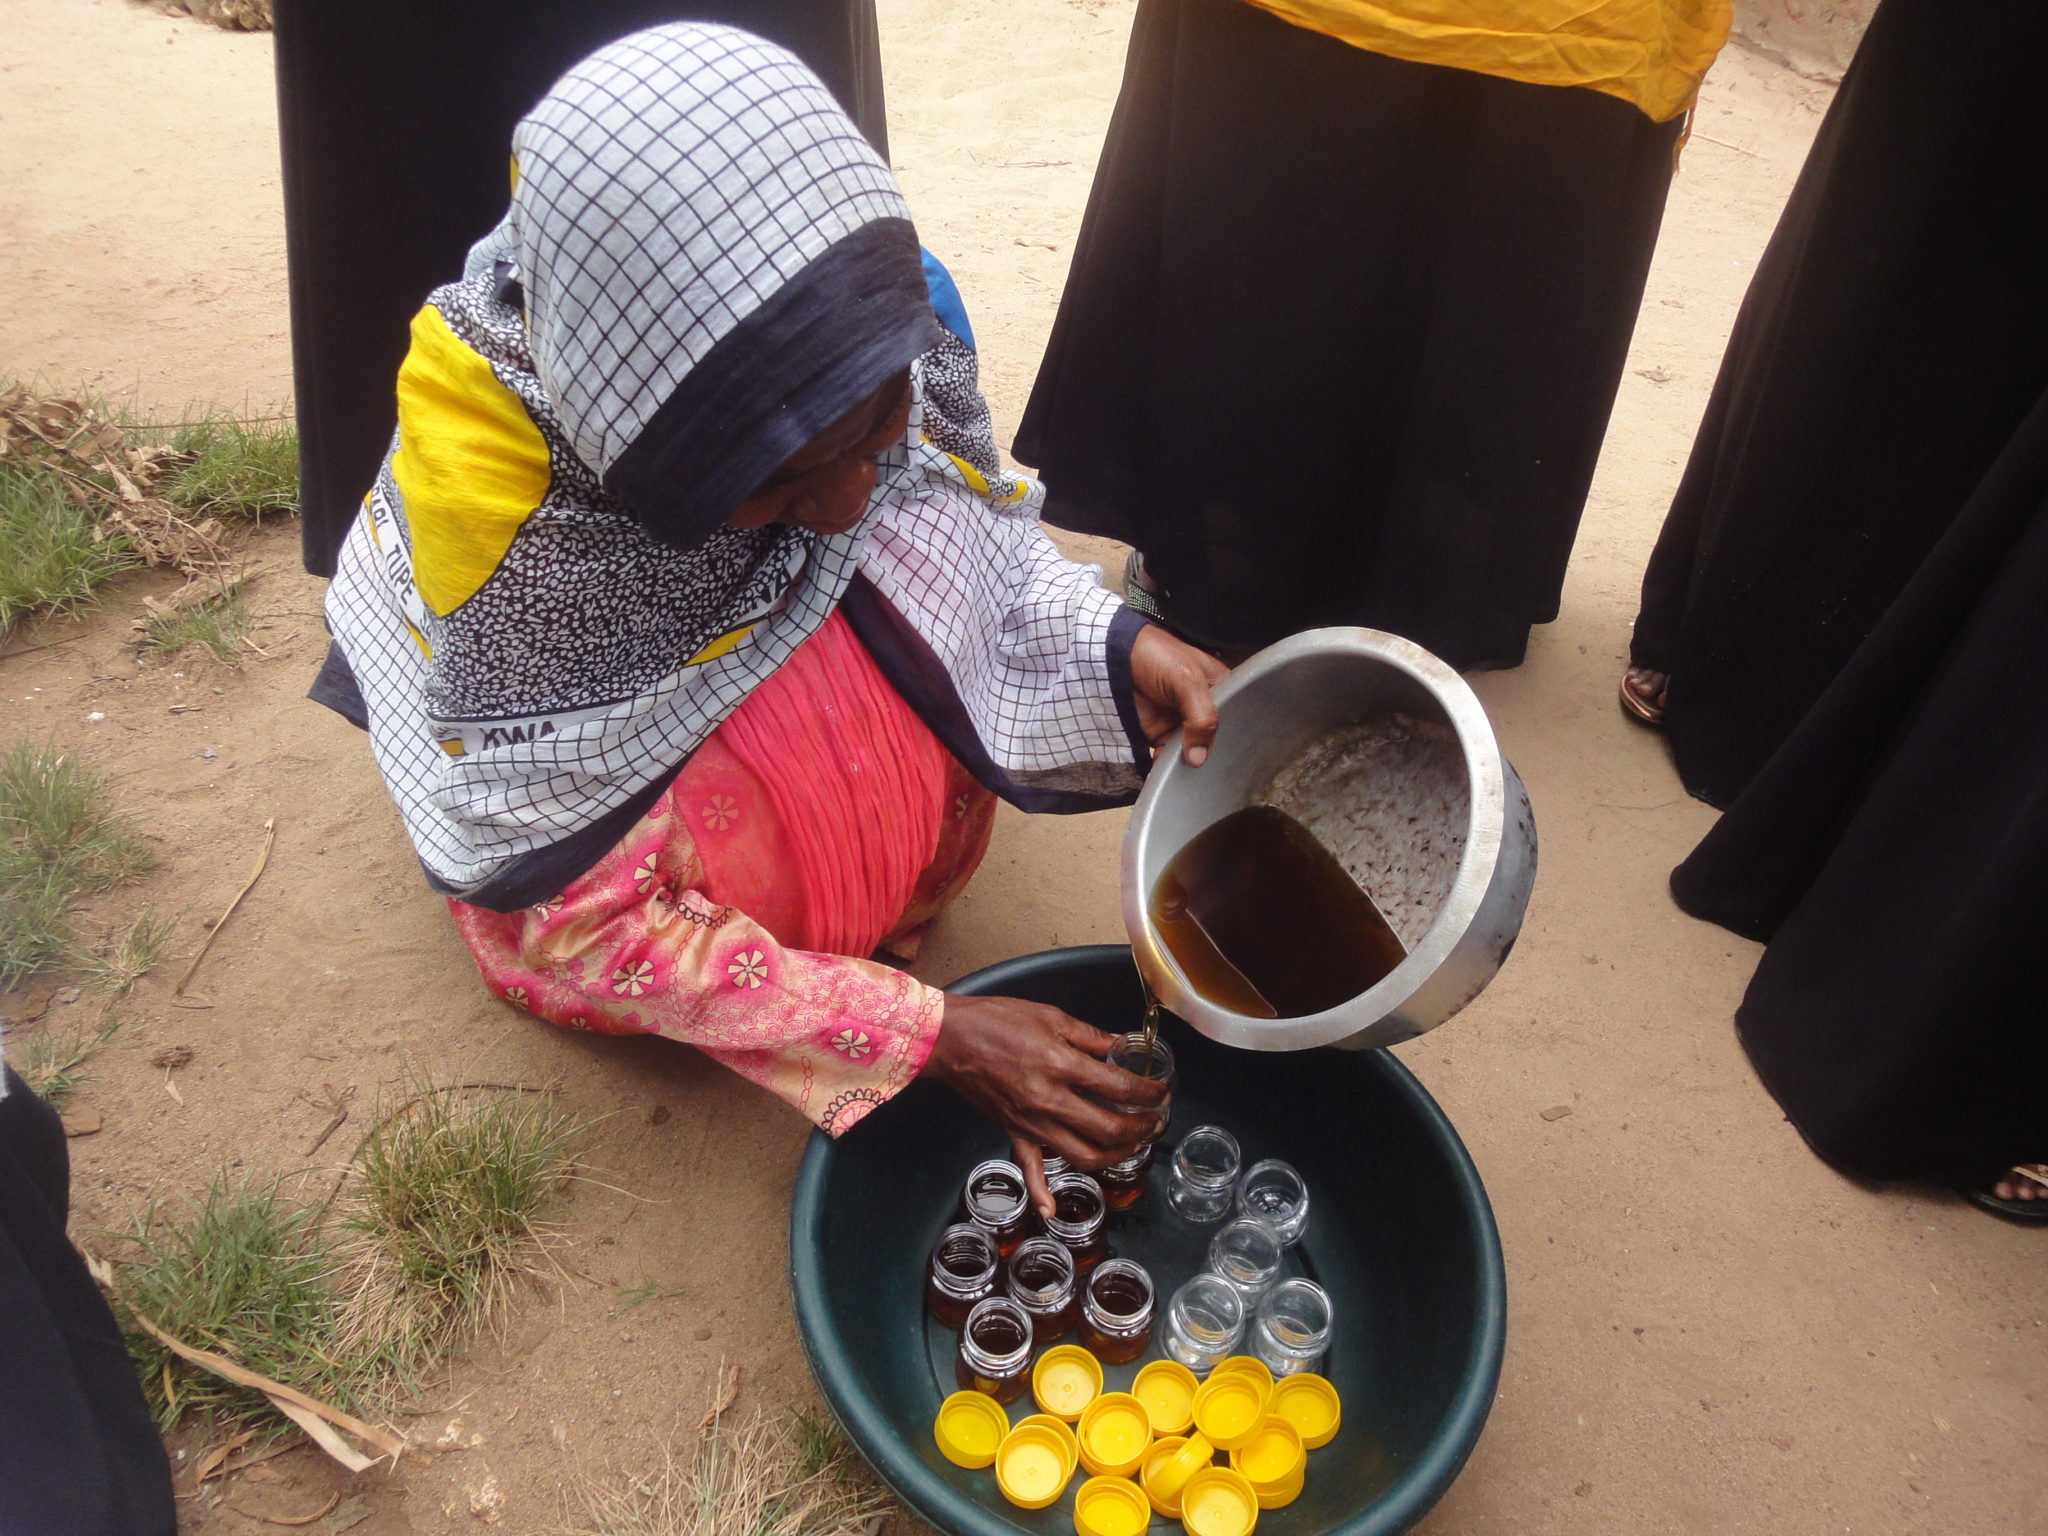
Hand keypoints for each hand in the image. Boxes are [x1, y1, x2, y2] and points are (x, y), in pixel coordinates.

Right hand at [924, 993, 1169, 1216]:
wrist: (950, 1039)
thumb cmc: (996, 1021)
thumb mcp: (1051, 1016)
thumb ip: (1090, 1036)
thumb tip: (1120, 1046)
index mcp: (1060, 1065)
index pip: (1118, 1087)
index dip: (1147, 1093)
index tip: (1160, 1093)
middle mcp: (1049, 1100)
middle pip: (1107, 1128)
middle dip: (1140, 1129)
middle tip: (1155, 1122)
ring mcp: (1031, 1122)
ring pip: (1081, 1155)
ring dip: (1113, 1157)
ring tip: (1132, 1147)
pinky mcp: (1012, 1132)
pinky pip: (1028, 1169)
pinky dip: (1041, 1193)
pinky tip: (1052, 1211)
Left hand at [1130, 623, 1227, 765]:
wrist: (1116, 657)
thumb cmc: (1157, 655)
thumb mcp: (1188, 679)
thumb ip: (1202, 716)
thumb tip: (1199, 757)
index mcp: (1220, 689)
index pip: (1235, 719)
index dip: (1231, 737)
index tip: (1226, 755)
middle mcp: (1203, 709)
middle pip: (1214, 741)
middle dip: (1209, 756)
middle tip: (1205, 767)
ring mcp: (1181, 724)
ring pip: (1192, 753)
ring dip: (1187, 766)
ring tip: (1187, 776)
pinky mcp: (1160, 735)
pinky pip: (1168, 757)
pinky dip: (1167, 767)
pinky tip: (1168, 773)